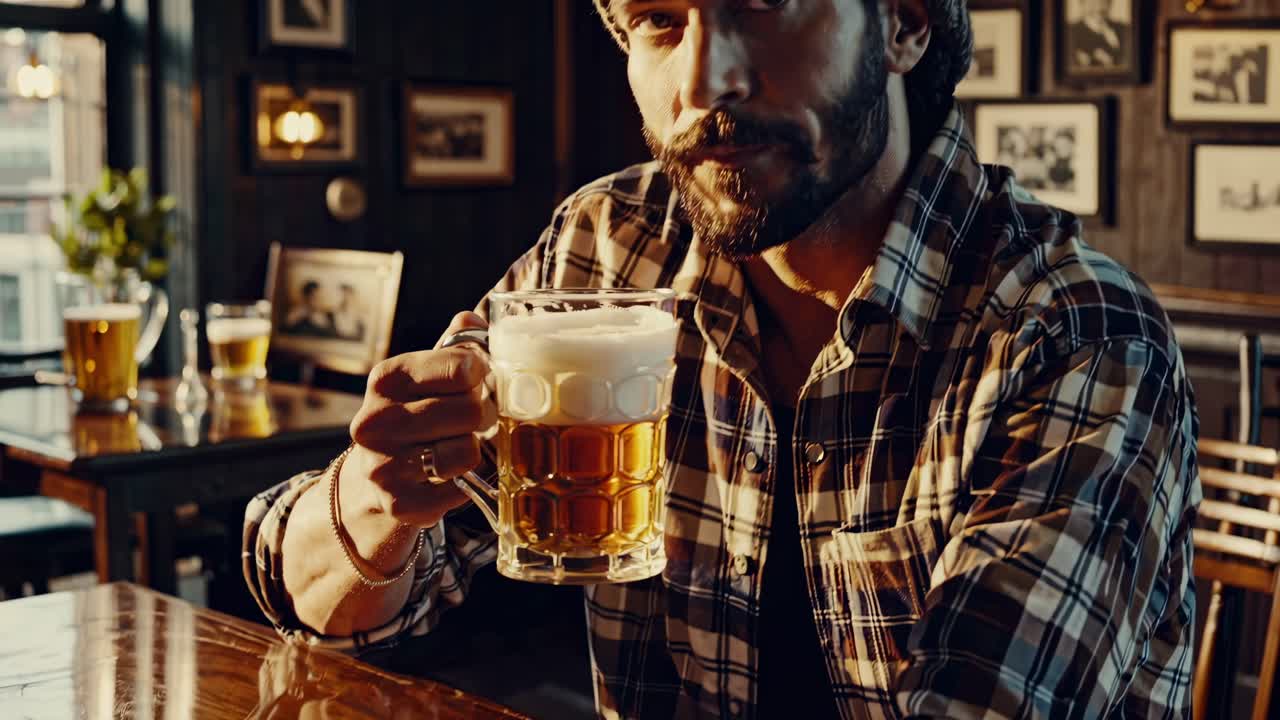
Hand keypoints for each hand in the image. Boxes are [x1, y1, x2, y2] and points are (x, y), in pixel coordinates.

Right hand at [340, 311, 495, 527]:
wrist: (374, 474)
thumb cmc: (413, 413)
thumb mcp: (425, 374)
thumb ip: (454, 346)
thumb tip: (472, 317)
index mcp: (387, 377)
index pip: (463, 367)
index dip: (482, 375)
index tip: (476, 381)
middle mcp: (375, 420)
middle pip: (472, 411)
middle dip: (482, 416)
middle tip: (472, 421)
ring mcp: (382, 465)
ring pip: (467, 452)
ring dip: (473, 450)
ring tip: (458, 445)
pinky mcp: (397, 503)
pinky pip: (459, 490)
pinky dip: (464, 483)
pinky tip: (448, 475)